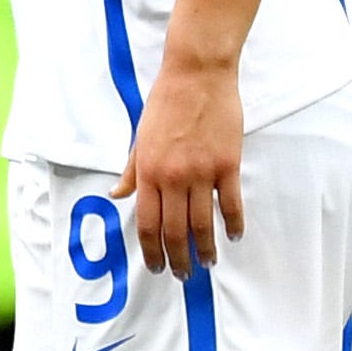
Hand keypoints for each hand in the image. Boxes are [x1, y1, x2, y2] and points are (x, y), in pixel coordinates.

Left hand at [123, 58, 245, 273]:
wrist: (197, 76)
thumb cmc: (165, 103)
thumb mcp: (140, 137)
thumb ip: (132, 170)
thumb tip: (118, 194)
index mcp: (148, 172)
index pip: (147, 223)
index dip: (152, 250)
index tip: (157, 266)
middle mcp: (173, 177)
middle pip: (174, 230)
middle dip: (179, 257)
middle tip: (184, 274)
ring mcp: (202, 172)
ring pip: (203, 222)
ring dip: (205, 247)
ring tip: (208, 262)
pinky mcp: (227, 164)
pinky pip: (231, 202)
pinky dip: (233, 223)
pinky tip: (233, 235)